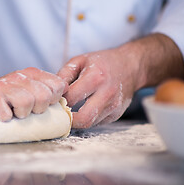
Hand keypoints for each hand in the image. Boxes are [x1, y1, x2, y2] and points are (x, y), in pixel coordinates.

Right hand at [0, 67, 65, 120]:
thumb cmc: (5, 99)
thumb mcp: (28, 89)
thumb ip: (46, 89)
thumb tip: (66, 90)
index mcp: (31, 74)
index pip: (57, 85)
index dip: (53, 100)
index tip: (42, 105)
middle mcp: (18, 76)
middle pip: (44, 96)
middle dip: (37, 109)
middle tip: (25, 111)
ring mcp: (3, 85)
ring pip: (26, 103)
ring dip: (20, 115)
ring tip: (13, 114)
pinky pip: (6, 115)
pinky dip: (4, 120)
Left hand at [58, 33, 183, 128]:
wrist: (130, 67)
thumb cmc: (101, 63)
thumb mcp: (79, 61)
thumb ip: (63, 75)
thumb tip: (52, 92)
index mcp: (95, 78)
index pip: (71, 98)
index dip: (59, 101)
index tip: (54, 100)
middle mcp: (107, 94)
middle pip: (83, 119)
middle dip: (67, 119)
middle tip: (60, 113)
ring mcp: (114, 106)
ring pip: (89, 124)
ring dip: (76, 121)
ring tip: (69, 112)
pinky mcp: (116, 115)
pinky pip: (96, 123)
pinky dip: (87, 119)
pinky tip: (83, 110)